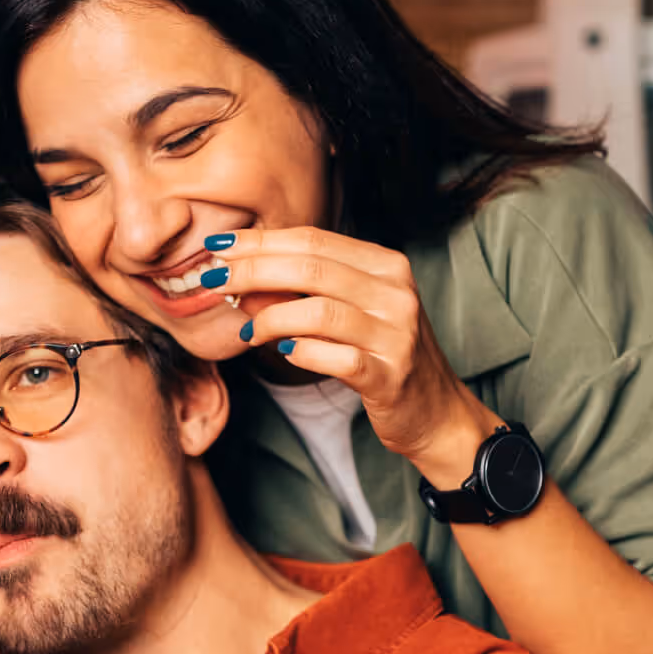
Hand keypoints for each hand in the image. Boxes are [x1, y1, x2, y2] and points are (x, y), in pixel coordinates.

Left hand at [214, 226, 496, 476]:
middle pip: (311, 269)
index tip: (220, 244)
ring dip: (271, 317)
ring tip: (248, 329)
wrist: (436, 413)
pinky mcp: (391, 375)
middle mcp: (396, 293)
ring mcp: (396, 334)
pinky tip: (284, 352)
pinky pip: (337, 357)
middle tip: (216, 280)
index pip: (314, 240)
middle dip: (253, 270)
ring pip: (319, 311)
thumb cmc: (383, 357)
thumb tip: (241, 278)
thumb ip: (302, 291)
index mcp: (386, 266)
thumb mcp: (350, 313)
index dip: (262, 240)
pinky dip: (302, 352)